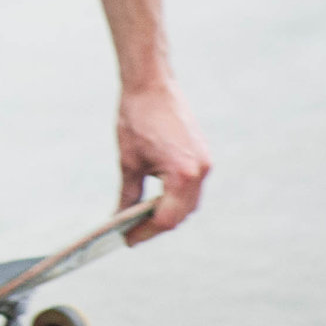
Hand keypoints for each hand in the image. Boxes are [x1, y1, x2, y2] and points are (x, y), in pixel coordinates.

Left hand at [115, 77, 208, 242]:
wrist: (152, 85)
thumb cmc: (137, 119)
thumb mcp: (128, 161)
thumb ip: (128, 194)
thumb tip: (121, 218)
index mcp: (182, 175)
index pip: (166, 218)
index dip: (146, 232)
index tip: (128, 240)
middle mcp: (200, 172)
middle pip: (181, 213)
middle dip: (158, 225)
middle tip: (133, 233)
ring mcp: (205, 163)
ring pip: (189, 202)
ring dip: (169, 212)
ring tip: (141, 219)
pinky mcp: (203, 155)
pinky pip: (192, 186)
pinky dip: (176, 196)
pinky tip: (156, 199)